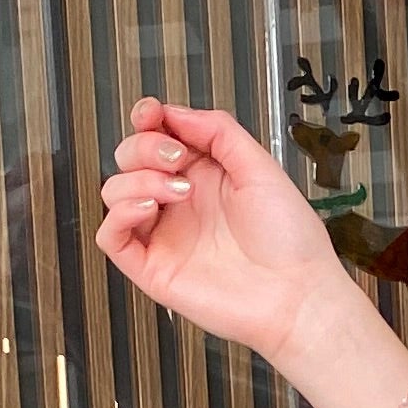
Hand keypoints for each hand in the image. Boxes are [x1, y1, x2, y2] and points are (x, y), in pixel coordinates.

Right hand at [93, 97, 342, 367]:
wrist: (297, 294)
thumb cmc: (290, 239)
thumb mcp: (259, 166)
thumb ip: (218, 131)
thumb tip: (176, 113)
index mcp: (204, 175)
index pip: (156, 137)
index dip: (146, 119)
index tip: (151, 114)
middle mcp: (180, 203)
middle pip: (129, 159)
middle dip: (144, 147)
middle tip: (176, 160)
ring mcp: (165, 235)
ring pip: (115, 192)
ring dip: (138, 179)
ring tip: (177, 190)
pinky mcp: (153, 268)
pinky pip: (111, 236)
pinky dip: (120, 214)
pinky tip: (150, 207)